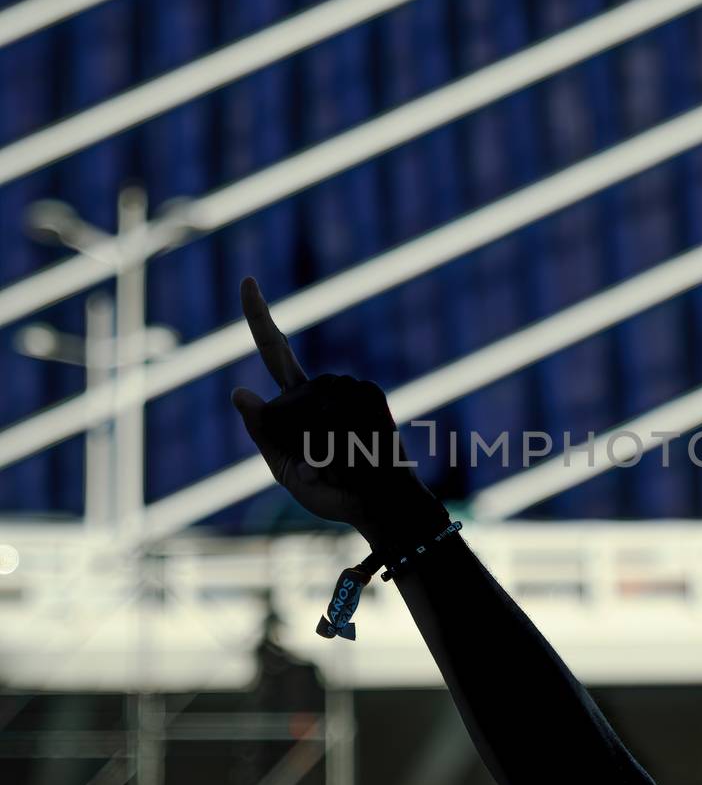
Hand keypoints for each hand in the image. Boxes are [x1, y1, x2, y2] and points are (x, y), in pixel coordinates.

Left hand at [231, 278, 447, 551]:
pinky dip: (341, 443)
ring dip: (320, 446)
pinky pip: (337, 414)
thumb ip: (263, 434)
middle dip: (295, 443)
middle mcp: (322, 384)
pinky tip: (360, 452)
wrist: (381, 504)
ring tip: (344, 460)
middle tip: (325, 466)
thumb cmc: (333, 494)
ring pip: (310, 408)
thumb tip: (238, 392)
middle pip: (285, 405)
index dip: (259, 315)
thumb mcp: (285, 470)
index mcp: (296, 400)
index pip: (274, 350)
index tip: (247, 279)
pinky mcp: (368, 391)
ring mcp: (347, 385)